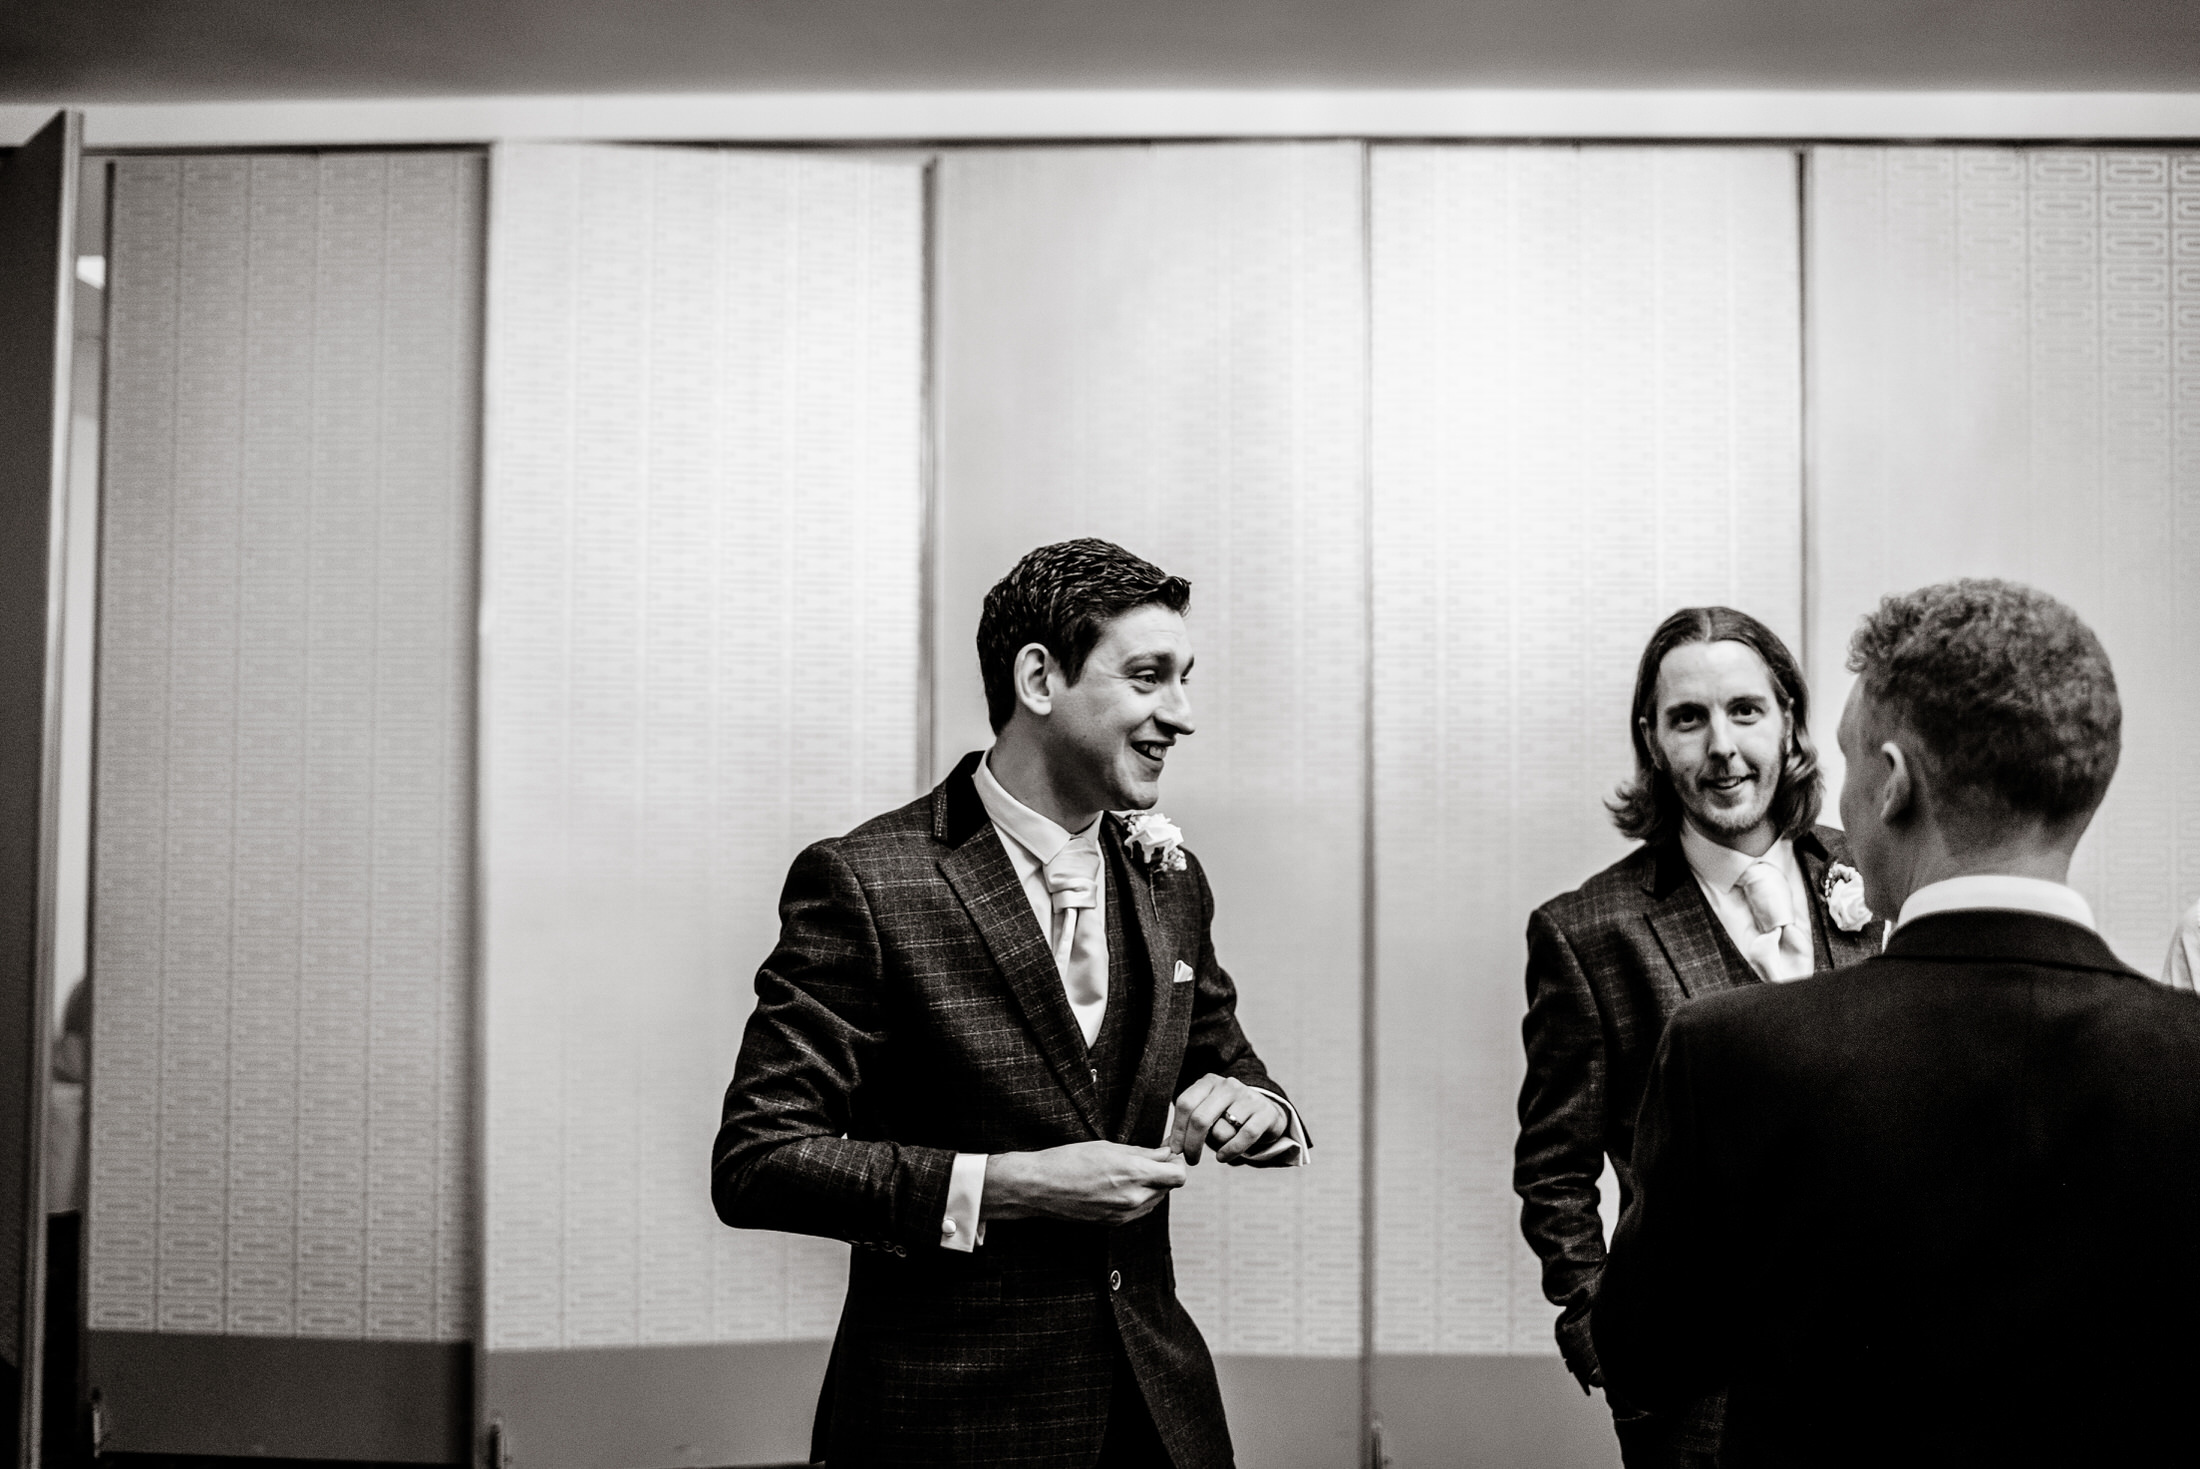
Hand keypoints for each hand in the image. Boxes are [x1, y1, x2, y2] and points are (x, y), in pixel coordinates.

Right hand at [981, 1142, 1187, 1224]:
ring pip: (1156, 1199)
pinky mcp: (1115, 1223)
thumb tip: (1164, 1152)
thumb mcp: (1107, 1147)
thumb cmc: (1069, 1161)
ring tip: (1130, 1172)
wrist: (1040, 1188)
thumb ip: (1141, 1152)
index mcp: (1134, 1172)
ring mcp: (1125, 1213)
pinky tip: (1121, 1186)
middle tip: (1151, 1159)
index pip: (1178, 1174)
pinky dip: (1139, 1197)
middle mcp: (1134, 1197)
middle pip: (1169, 1187)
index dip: (1176, 1162)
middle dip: (1164, 1172)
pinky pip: (1140, 1210)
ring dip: (1152, 1185)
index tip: (1168, 1153)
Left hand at [1169, 1073, 1285, 1164]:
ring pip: (1222, 1130)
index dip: (1177, 1130)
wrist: (1266, 1113)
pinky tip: (1223, 1157)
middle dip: (1191, 1144)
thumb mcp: (1207, 1115)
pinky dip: (1231, 1151)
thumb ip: (1188, 1126)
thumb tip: (1166, 1148)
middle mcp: (1228, 1085)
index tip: (1175, 1150)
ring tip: (1219, 1147)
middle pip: (1200, 1118)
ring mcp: (1248, 1097)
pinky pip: (1244, 1136)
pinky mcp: (1264, 1113)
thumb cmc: (1228, 1117)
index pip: (1185, 1103)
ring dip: (1217, 1145)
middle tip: (1191, 1160)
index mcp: (1209, 1082)